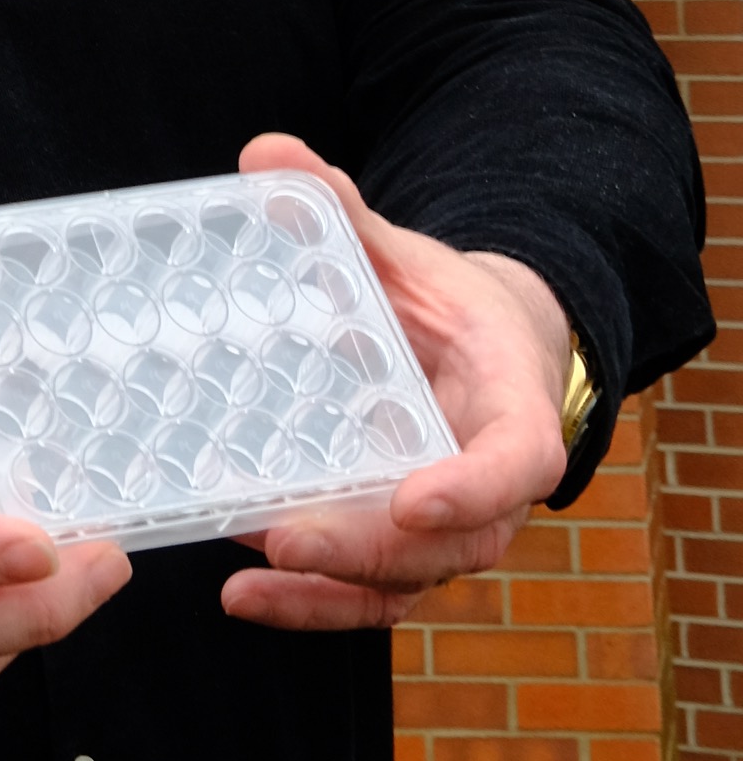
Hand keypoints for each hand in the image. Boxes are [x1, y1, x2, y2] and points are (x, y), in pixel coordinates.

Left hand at [220, 136, 570, 631]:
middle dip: (368, 549)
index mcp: (513, 410)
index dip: (473, 487)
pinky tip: (246, 598)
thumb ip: (343, 213)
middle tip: (288, 541)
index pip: (515, 462)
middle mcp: (491, 487)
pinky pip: (370, 595)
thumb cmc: (448, 309)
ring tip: (252, 585)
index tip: (417, 500)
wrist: (479, 356)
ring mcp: (448, 529)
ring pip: (406, 583)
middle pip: (449, 543)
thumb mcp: (405, 257)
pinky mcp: (404, 552)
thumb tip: (266, 154)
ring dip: (330, 593)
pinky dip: (314, 606)